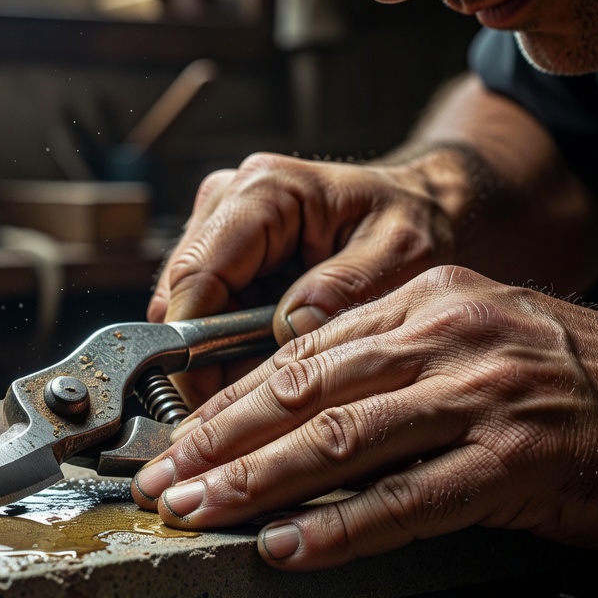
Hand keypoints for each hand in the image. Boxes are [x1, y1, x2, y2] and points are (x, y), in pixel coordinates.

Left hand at [133, 266, 597, 569]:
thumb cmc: (581, 379)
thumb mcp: (479, 337)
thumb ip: (393, 363)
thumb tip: (300, 415)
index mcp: (426, 302)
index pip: (300, 354)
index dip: (226, 403)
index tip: (175, 443)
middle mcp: (444, 337)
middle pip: (303, 391)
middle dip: (217, 443)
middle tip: (162, 484)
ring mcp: (479, 396)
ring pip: (340, 440)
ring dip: (256, 483)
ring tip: (199, 514)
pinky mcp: (514, 461)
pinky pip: (407, 498)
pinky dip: (340, 526)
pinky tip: (289, 547)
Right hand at [151, 151, 457, 404]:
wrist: (418, 207)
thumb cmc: (414, 225)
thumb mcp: (402, 256)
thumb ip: (344, 290)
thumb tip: (288, 328)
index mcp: (265, 191)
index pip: (197, 275)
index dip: (192, 347)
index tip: (211, 406)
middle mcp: (226, 200)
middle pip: (178, 296)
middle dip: (203, 356)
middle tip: (251, 405)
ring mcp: (215, 225)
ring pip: (181, 310)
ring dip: (214, 353)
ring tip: (267, 380)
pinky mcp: (217, 252)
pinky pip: (199, 312)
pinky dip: (224, 344)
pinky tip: (264, 358)